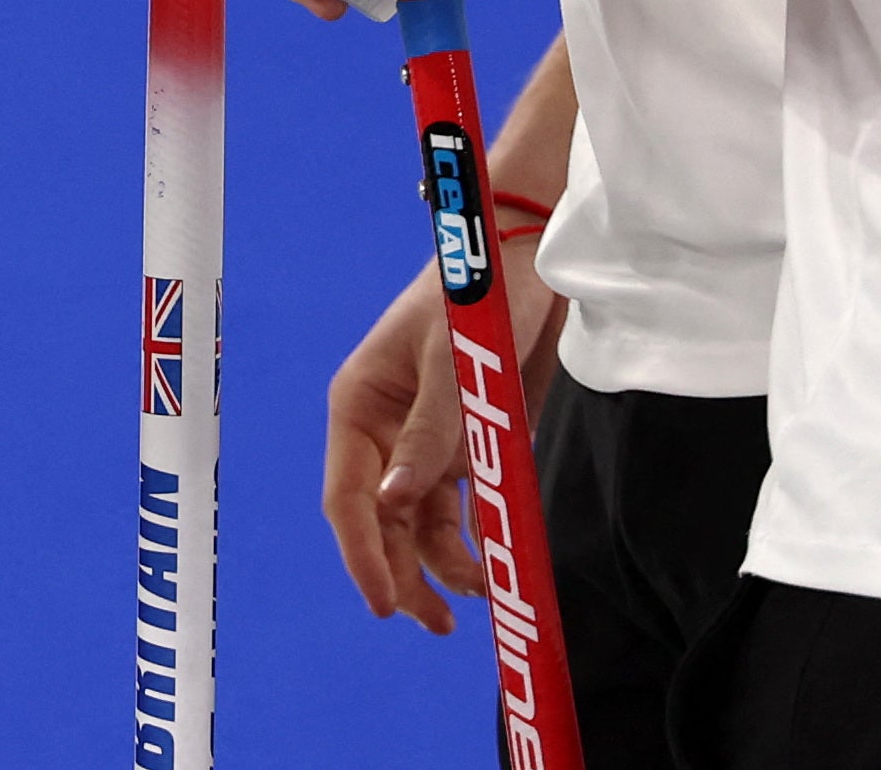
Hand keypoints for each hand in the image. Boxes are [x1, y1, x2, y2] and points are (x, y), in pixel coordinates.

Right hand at [325, 266, 486, 632]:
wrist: (532, 256)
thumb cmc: (480, 289)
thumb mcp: (455, 355)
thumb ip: (430, 430)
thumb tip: (394, 501)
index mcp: (360, 404)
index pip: (348, 495)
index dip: (362, 553)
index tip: (384, 602)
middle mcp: (385, 431)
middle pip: (381, 521)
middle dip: (404, 574)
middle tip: (438, 624)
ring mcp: (425, 440)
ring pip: (420, 523)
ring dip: (442, 563)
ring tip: (478, 593)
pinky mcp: (466, 443)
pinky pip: (458, 506)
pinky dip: (468, 539)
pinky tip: (485, 564)